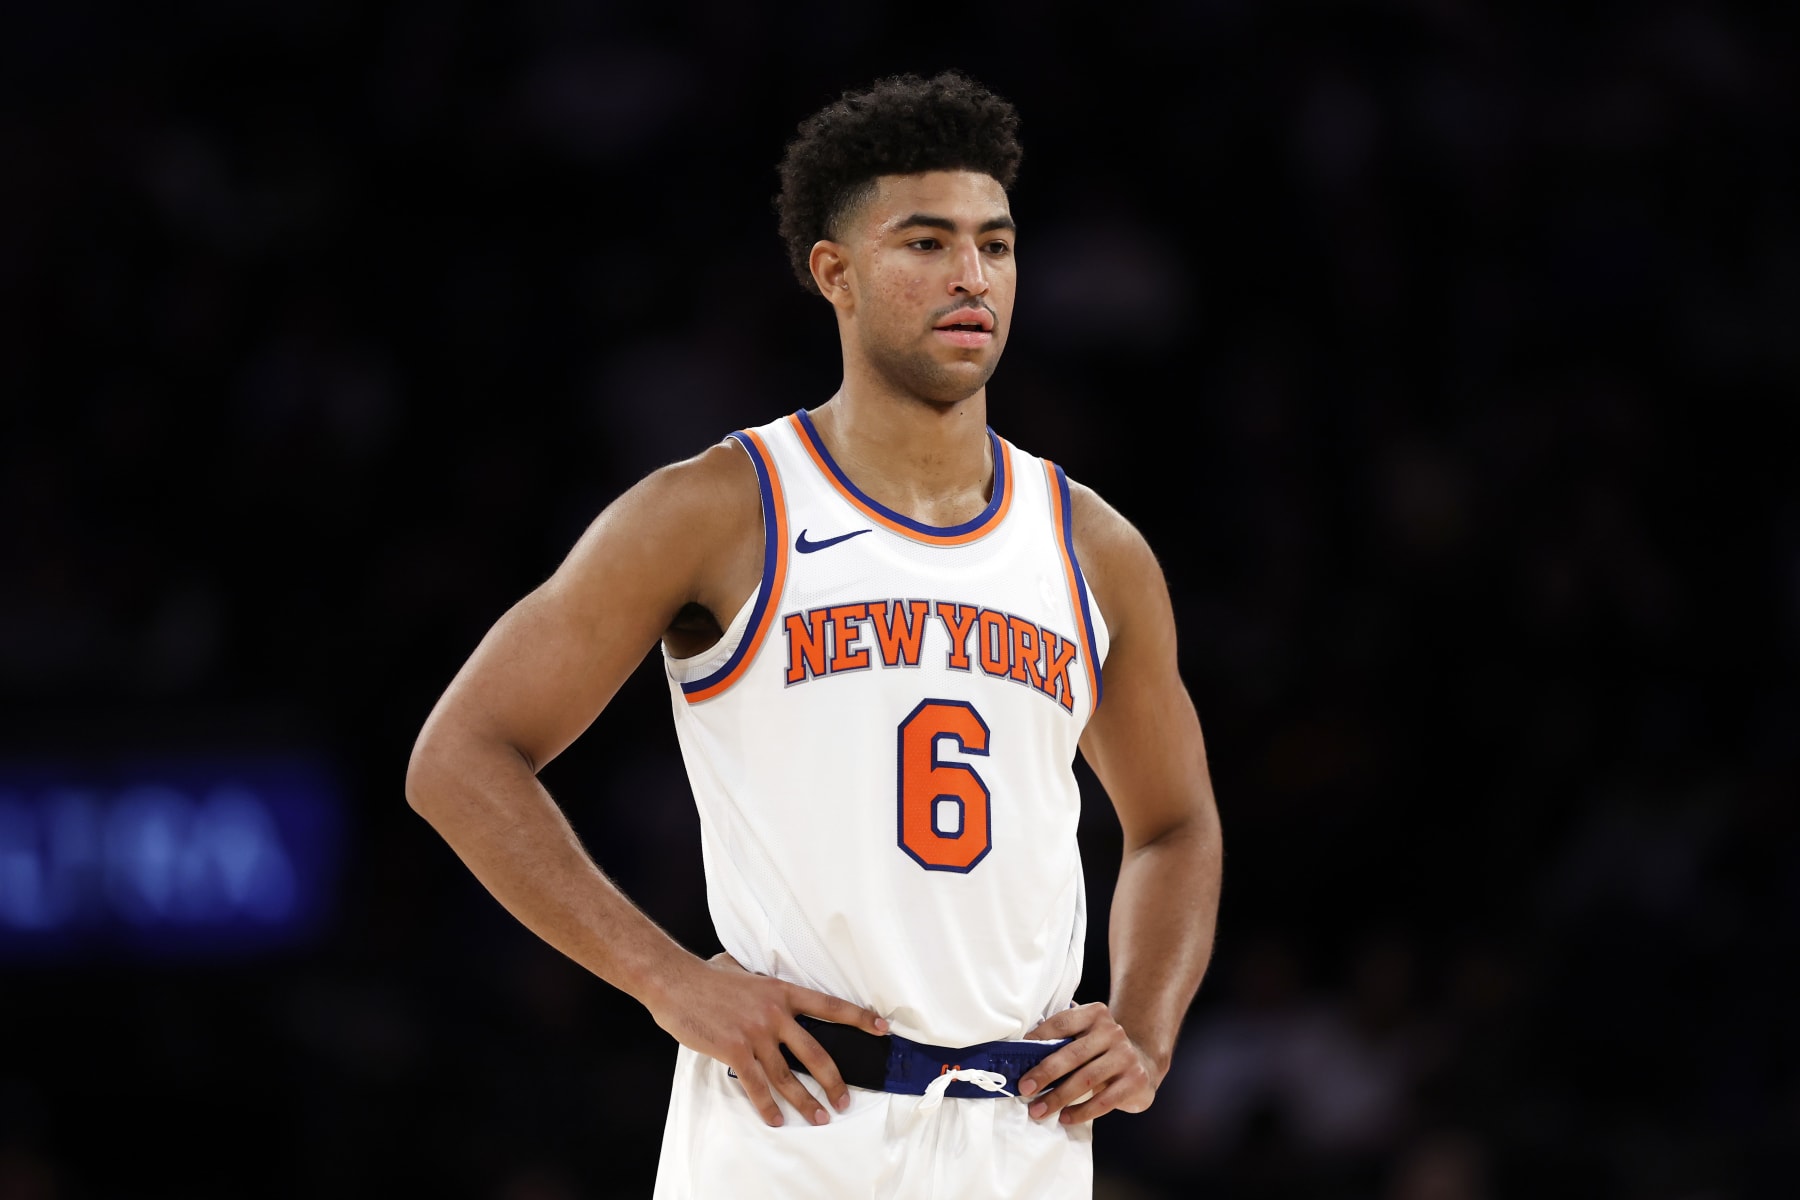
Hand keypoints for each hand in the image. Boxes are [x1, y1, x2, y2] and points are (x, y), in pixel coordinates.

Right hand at [648, 952, 888, 1127]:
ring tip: (819, 1118)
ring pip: (788, 1076)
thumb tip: (758, 978)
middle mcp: (774, 1014)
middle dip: (834, 1081)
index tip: (882, 1029)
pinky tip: (775, 1119)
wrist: (674, 981)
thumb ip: (758, 980)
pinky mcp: (733, 1051)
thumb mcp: (741, 970)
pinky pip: (756, 1085)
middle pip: (816, 1052)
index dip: (858, 1018)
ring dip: (804, 1102)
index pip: (829, 1006)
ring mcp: (755, 1034)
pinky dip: (766, 1106)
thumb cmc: (705, 976)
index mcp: (781, 992)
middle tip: (844, 1101)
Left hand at [1016, 1002, 1160, 1124]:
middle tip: (1025, 1089)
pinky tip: (1065, 1118)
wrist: (1143, 1062)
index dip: (1038, 1039)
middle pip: (1072, 1053)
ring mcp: (1126, 1056)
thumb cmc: (1100, 1050)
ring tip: (1039, 1111)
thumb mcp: (1085, 1035)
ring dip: (1059, 1097)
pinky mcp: (1135, 1081)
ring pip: (1086, 1079)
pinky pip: (1104, 1100)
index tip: (1016, 1057)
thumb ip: (1062, 1038)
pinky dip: (1082, 1111)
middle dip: (1045, 1073)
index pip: (1062, 1023)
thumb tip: (1020, 1053)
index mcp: (1095, 1014)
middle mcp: (1113, 1032)